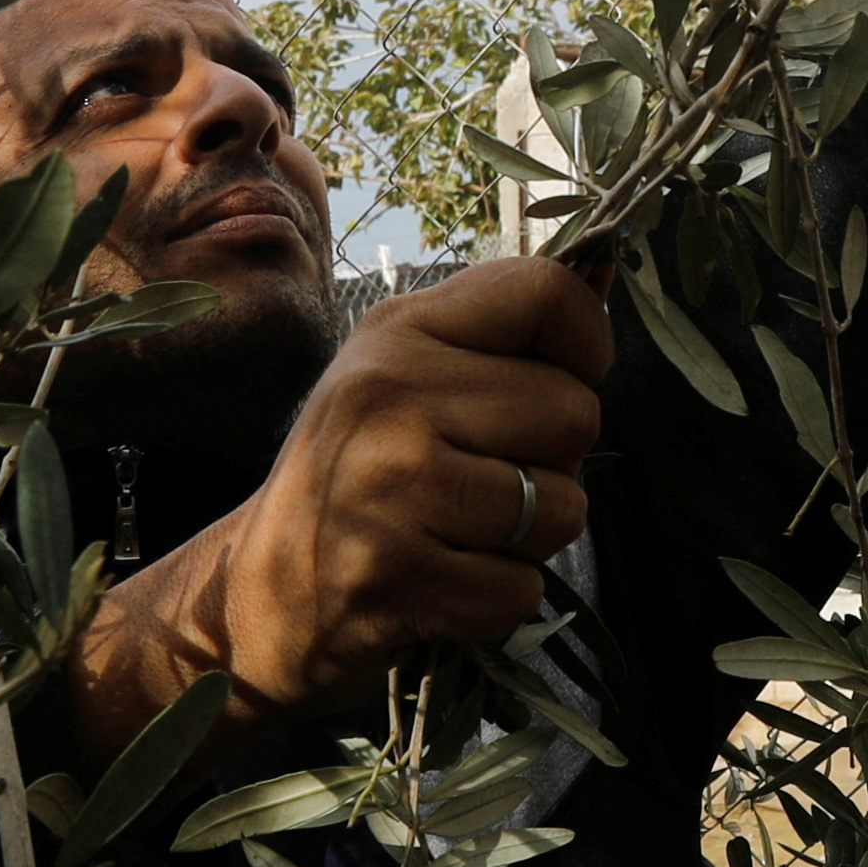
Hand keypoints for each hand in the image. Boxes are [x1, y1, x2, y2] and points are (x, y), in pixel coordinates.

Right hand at [71, 255, 611, 752]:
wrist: (260, 592)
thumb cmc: (357, 471)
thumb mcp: (407, 373)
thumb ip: (504, 329)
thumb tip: (607, 267)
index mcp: (398, 332)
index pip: (548, 293)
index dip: (587, 342)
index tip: (563, 376)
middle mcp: (389, 396)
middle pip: (576, 412)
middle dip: (556, 460)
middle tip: (489, 476)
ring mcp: (387, 489)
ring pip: (562, 509)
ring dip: (532, 537)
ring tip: (464, 530)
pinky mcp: (395, 578)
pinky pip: (521, 589)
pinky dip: (497, 599)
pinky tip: (444, 581)